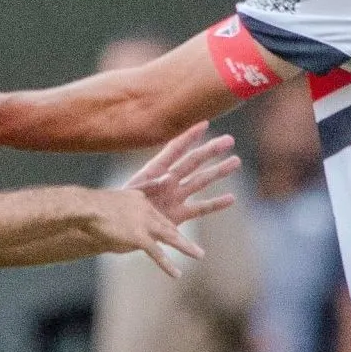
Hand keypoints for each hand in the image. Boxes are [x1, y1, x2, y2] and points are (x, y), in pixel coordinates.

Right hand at [80, 188, 204, 278]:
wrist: (86, 207)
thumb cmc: (90, 207)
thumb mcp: (108, 204)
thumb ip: (117, 212)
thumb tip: (113, 224)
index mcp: (139, 200)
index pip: (157, 214)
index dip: (167, 225)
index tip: (174, 233)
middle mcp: (146, 209)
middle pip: (168, 224)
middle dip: (181, 237)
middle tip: (195, 247)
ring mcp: (144, 223)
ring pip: (170, 236)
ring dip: (186, 247)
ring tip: (199, 255)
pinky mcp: (139, 236)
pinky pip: (157, 253)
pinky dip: (168, 265)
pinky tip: (177, 274)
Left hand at [124, 121, 240, 227]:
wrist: (114, 228)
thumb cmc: (117, 208)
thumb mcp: (131, 194)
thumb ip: (149, 186)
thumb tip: (167, 178)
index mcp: (153, 170)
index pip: (174, 149)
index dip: (188, 136)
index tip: (205, 123)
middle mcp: (167, 181)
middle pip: (193, 162)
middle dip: (211, 150)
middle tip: (230, 139)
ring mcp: (174, 198)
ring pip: (200, 182)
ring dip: (218, 172)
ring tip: (236, 162)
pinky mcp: (177, 217)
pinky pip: (200, 208)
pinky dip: (215, 204)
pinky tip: (231, 199)